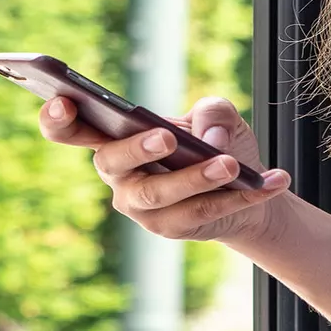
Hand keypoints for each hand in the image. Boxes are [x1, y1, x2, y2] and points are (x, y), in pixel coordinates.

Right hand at [38, 96, 290, 241]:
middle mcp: (118, 174)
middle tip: (166, 137)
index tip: (63, 101)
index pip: (70, 130)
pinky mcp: (170, 229)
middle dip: (138, 149)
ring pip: (160, 194)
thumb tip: (209, 139)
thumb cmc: (218, 143)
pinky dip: (240, 197)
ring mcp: (141, 206)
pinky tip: (273, 181)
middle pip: (112, 162)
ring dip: (196, 178)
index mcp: (115, 138)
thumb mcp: (220, 116)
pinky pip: (200, 214)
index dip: (57, 119)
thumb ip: (213, 112)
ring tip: (230, 165)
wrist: (246, 186)